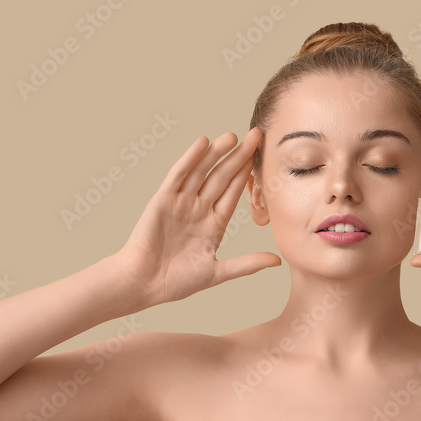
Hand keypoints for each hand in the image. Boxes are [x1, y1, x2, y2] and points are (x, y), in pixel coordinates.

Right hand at [110, 127, 280, 307]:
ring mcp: (180, 202)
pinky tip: (203, 143)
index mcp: (213, 224)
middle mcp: (198, 209)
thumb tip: (278, 260)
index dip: (247, 174)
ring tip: (233, 135)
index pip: (233, 193)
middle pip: (222, 177)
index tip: (262, 156)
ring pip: (202, 172)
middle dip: (239, 156)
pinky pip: (179, 175)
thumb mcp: (217, 272)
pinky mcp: (163, 199)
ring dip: (217, 153)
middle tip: (256, 135)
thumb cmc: (176, 282)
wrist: (143, 284)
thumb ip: (247, 264)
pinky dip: (190, 159)